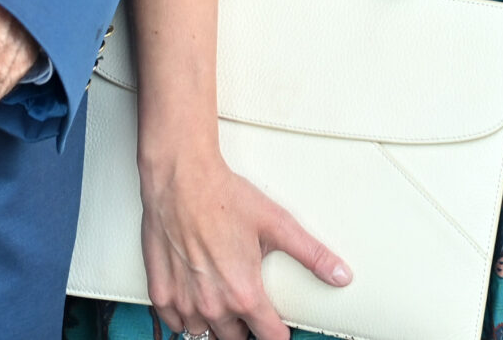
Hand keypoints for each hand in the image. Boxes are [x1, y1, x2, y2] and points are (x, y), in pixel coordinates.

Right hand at [138, 144, 350, 339]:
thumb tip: (341, 275)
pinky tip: (195, 294)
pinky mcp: (161, 293)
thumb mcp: (277, 223)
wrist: (180, 179)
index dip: (278, 333)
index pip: (270, 337)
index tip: (279, 326)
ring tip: (222, 295)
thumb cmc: (224, 197)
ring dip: (215, 321)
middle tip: (248, 301)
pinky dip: (185, 315)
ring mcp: (184, 302)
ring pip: (204, 332)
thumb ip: (312, 255)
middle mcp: (213, 305)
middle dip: (246, 326)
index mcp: (244, 293)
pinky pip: (175, 323)